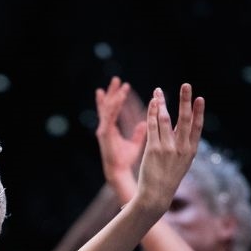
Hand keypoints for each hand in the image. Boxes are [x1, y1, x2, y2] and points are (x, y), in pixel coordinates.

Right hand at [94, 76, 146, 192]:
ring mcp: (104, 129)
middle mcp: (106, 127)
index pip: (114, 109)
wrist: (117, 171)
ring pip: (109, 107)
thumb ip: (138, 133)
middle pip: (108, 105)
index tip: (124, 87)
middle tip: (117, 79)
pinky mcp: (105, 132)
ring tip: (118, 84)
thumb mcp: (134, 144)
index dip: (118, 98)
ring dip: (114, 95)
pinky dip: (115, 105)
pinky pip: (110, 115)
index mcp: (112, 128)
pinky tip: (120, 97)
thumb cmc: (124, 160)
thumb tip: (145, 123)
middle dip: (112, 92)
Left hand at [133, 84, 204, 210]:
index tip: (200, 98)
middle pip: (184, 120)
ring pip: (165, 120)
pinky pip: (152, 126)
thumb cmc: (168, 179)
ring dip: (161, 103)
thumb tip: (184, 129)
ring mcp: (167, 148)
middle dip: (185, 101)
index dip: (199, 112)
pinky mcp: (153, 150)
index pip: (197, 127)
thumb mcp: (182, 163)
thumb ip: (183, 145)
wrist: (156, 196)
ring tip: (159, 91)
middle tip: (186, 85)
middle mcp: (180, 148)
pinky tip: (152, 103)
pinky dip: (151, 113)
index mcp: (190, 151)